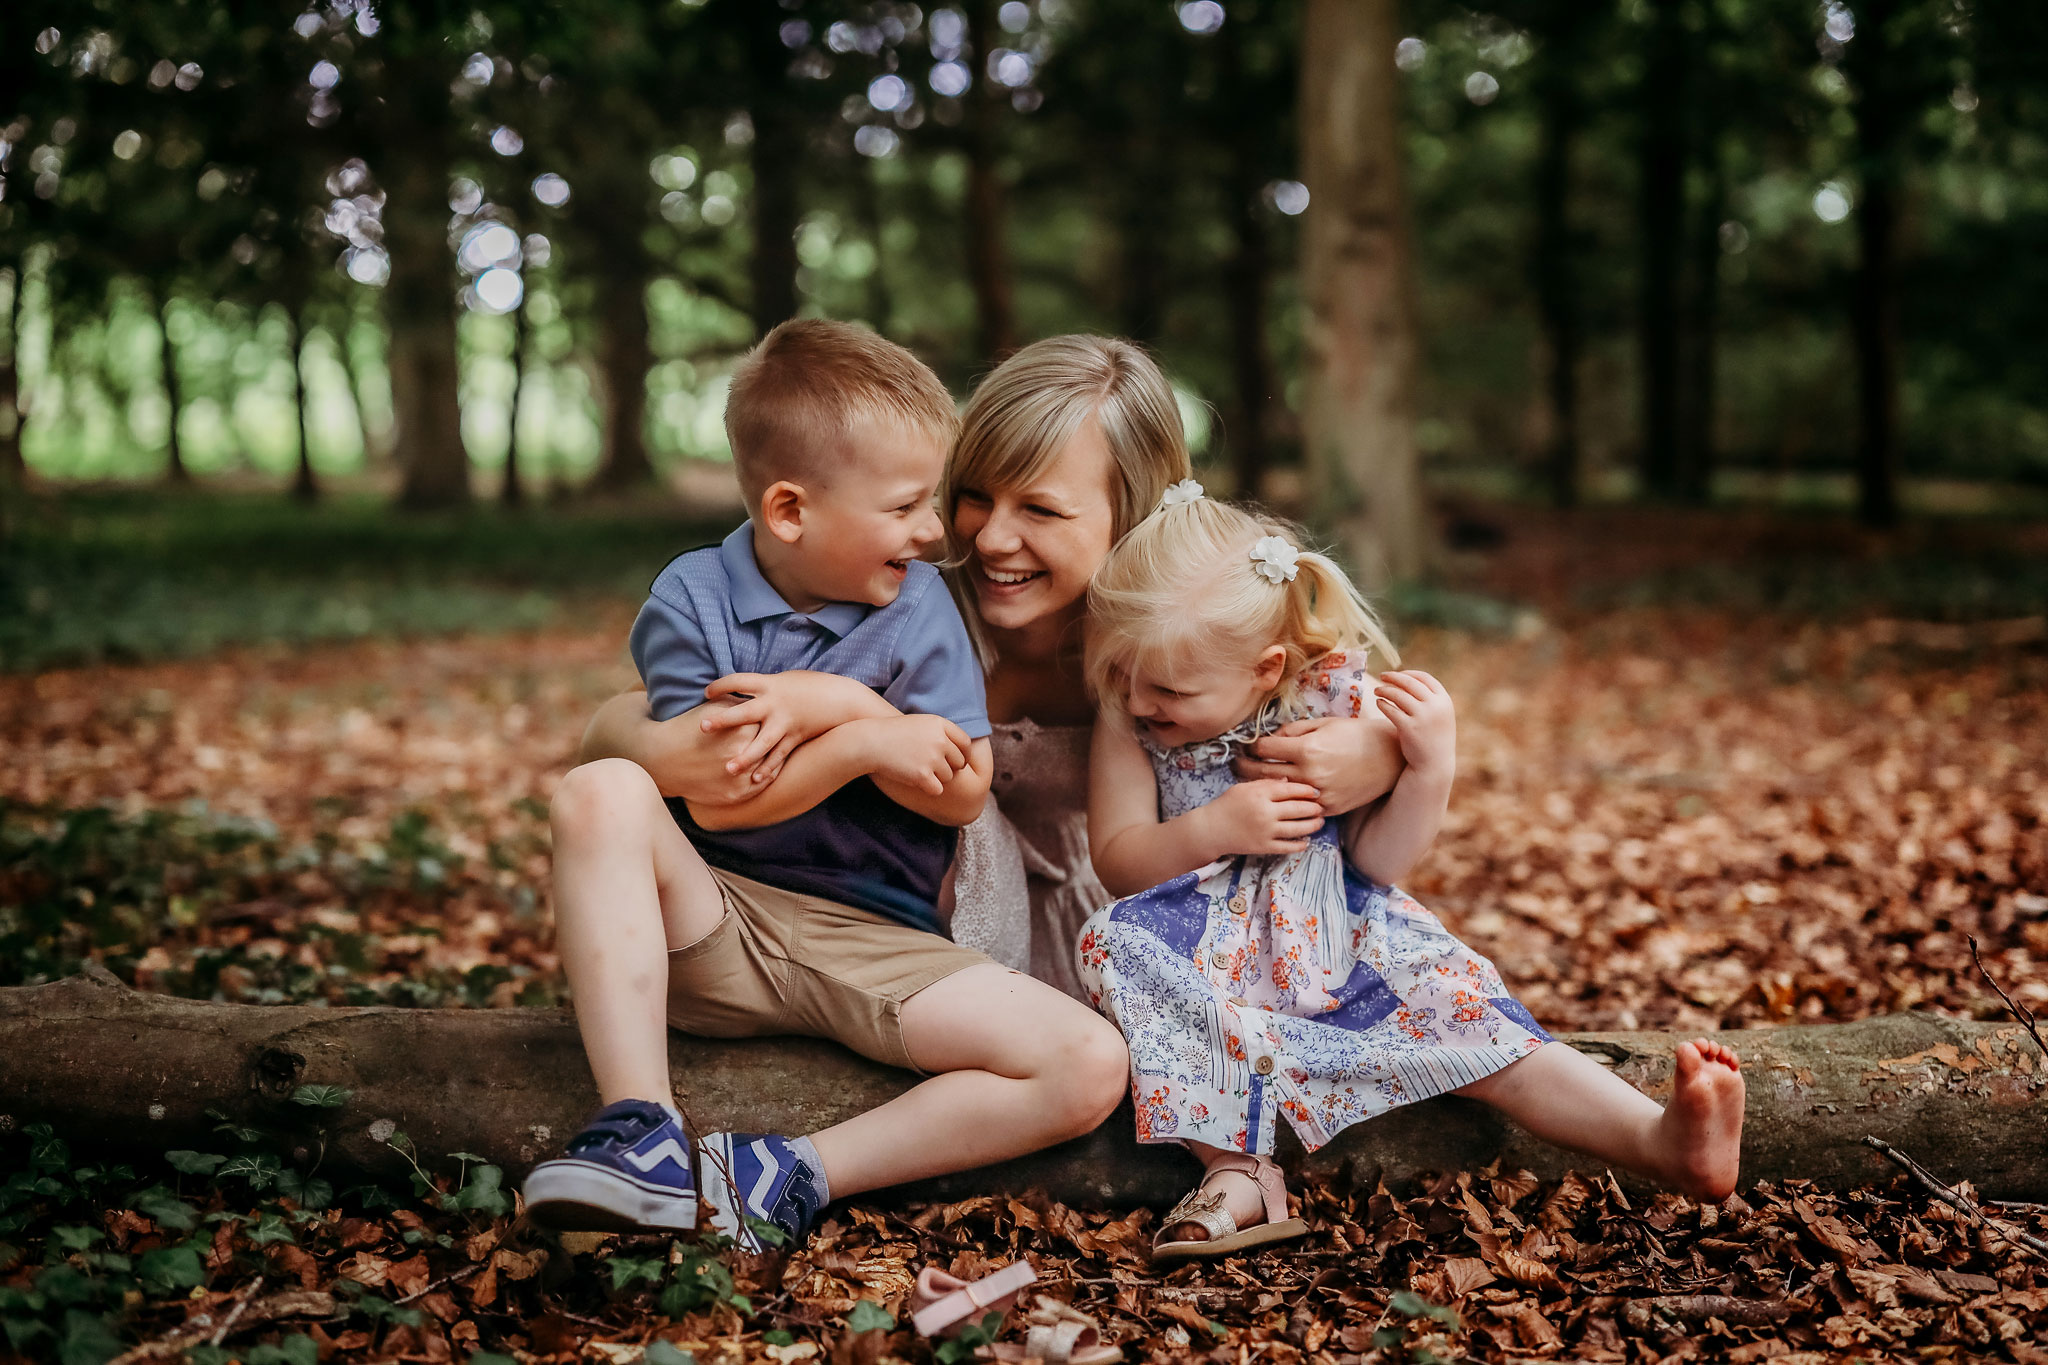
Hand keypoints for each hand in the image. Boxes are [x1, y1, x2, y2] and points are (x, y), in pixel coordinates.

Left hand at [700, 671, 880, 784]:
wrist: (845, 701)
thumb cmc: (815, 686)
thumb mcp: (788, 680)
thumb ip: (765, 688)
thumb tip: (744, 690)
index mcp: (772, 684)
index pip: (739, 680)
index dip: (721, 685)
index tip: (706, 692)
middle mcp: (776, 704)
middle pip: (744, 712)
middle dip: (723, 720)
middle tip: (703, 726)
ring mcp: (786, 723)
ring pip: (762, 742)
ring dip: (744, 757)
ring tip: (728, 768)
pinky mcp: (797, 738)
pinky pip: (780, 756)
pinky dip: (768, 769)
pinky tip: (754, 780)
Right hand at [862, 714, 973, 795]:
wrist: (871, 742)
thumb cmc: (893, 732)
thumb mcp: (920, 722)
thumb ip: (941, 732)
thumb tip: (962, 747)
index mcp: (940, 725)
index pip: (965, 743)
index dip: (963, 754)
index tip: (958, 761)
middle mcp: (940, 741)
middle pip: (959, 762)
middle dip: (950, 768)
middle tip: (936, 769)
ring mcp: (932, 758)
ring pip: (949, 777)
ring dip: (937, 778)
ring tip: (919, 771)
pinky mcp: (922, 775)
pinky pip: (937, 789)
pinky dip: (929, 788)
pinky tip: (918, 782)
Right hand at [1200, 779, 1325, 856]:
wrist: (1212, 829)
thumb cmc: (1227, 804)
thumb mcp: (1244, 788)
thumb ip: (1266, 784)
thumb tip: (1289, 781)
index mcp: (1260, 794)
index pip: (1290, 790)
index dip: (1306, 790)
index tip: (1315, 791)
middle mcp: (1265, 813)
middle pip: (1297, 809)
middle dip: (1313, 808)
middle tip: (1321, 806)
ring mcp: (1265, 831)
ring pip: (1297, 828)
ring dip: (1312, 825)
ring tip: (1319, 822)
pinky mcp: (1264, 846)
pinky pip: (1287, 846)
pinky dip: (1299, 845)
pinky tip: (1306, 841)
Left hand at [1234, 714, 1403, 815]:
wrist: (1389, 757)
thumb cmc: (1356, 734)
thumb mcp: (1324, 724)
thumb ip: (1294, 731)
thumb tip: (1272, 738)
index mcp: (1307, 749)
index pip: (1264, 749)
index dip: (1252, 746)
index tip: (1247, 746)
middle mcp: (1310, 773)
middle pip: (1263, 773)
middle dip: (1245, 768)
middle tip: (1236, 765)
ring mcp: (1319, 793)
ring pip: (1279, 792)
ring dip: (1262, 786)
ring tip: (1251, 781)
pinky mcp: (1329, 807)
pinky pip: (1300, 805)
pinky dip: (1288, 799)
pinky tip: (1279, 794)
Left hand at [1374, 671, 1454, 781]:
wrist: (1434, 764)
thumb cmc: (1433, 737)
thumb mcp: (1439, 714)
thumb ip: (1428, 698)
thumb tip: (1407, 679)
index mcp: (1444, 701)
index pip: (1424, 678)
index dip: (1408, 673)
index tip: (1397, 674)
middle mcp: (1435, 706)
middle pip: (1409, 683)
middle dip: (1393, 677)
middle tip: (1381, 676)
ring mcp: (1422, 717)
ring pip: (1398, 694)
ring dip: (1385, 689)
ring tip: (1376, 690)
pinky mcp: (1408, 728)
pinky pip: (1391, 710)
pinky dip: (1383, 704)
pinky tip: (1379, 703)